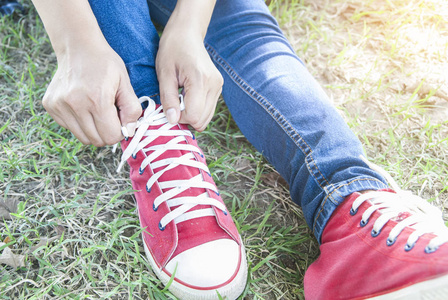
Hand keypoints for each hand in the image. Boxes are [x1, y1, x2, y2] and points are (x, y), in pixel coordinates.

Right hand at [42, 44, 141, 145]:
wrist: (78, 47)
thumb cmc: (105, 64)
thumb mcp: (126, 83)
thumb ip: (132, 110)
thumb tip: (129, 132)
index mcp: (97, 99)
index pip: (110, 136)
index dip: (119, 131)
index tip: (120, 119)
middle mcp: (75, 104)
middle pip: (96, 140)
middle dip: (107, 132)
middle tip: (109, 115)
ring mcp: (59, 105)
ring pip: (83, 137)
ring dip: (93, 129)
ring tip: (96, 110)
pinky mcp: (50, 106)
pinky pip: (70, 128)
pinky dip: (80, 123)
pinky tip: (83, 105)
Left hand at [155, 2, 222, 131]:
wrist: (187, 34)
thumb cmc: (172, 50)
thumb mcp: (164, 74)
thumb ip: (168, 99)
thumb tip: (172, 121)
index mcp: (200, 80)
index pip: (194, 116)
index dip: (179, 118)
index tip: (170, 107)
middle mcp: (214, 85)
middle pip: (202, 120)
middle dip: (185, 118)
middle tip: (174, 104)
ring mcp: (219, 87)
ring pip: (206, 118)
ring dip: (191, 114)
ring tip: (181, 98)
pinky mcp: (218, 88)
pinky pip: (208, 110)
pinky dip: (197, 109)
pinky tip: (188, 96)